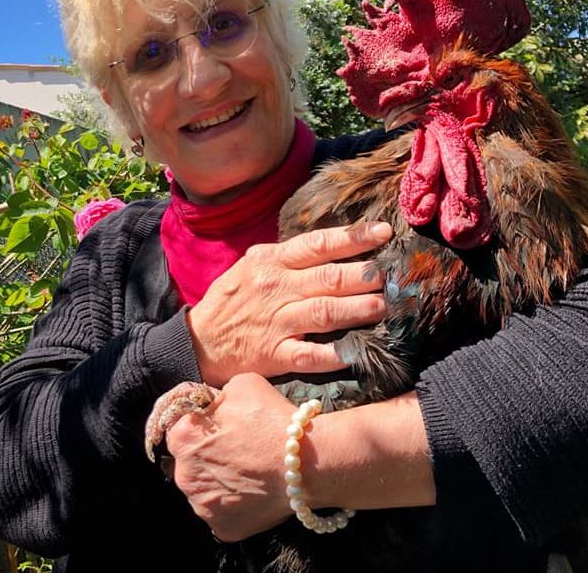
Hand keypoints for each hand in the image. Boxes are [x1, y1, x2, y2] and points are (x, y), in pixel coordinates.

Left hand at [165, 375, 436, 541]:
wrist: (306, 462)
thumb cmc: (273, 418)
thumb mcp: (241, 384)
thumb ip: (217, 396)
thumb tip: (214, 405)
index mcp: (182, 437)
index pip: (181, 430)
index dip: (202, 428)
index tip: (223, 429)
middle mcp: (183, 474)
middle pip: (190, 463)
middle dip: (208, 457)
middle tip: (239, 452)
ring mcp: (202, 505)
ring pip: (205, 491)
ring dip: (220, 483)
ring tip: (249, 473)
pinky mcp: (222, 528)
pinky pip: (222, 514)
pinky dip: (235, 506)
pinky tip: (254, 493)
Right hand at [187, 222, 391, 385]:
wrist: (197, 341)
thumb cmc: (231, 301)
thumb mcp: (251, 266)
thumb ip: (286, 256)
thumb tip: (329, 244)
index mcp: (271, 262)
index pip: (318, 244)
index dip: (353, 237)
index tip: (383, 232)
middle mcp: (276, 289)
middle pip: (328, 278)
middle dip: (364, 275)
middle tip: (389, 275)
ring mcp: (276, 323)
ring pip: (324, 312)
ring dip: (357, 309)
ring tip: (382, 307)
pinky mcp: (274, 355)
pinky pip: (309, 355)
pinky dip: (334, 355)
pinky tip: (355, 353)